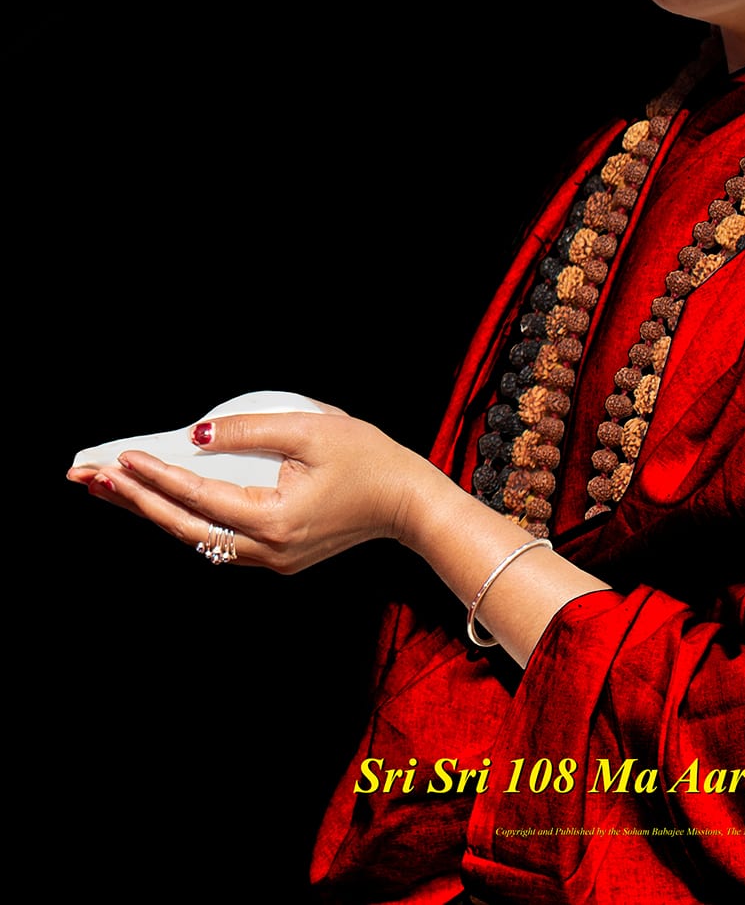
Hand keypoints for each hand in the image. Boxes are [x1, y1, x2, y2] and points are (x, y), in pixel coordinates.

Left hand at [68, 405, 438, 573]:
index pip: (198, 496)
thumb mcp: (312, 429)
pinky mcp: (277, 556)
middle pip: (184, 527)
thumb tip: (196, 434)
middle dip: (134, 501)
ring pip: (196, 537)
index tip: (120, 457)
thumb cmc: (369, 461)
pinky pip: (217, 538)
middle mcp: (264, 550)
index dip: (155, 477)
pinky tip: (163, 503)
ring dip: (153, 512)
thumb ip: (250, 429)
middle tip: (90, 478)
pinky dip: (185, 518)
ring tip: (112, 490)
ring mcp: (270, 560)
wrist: (409, 503)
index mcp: (273, 521)